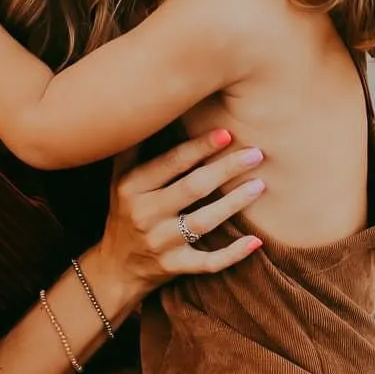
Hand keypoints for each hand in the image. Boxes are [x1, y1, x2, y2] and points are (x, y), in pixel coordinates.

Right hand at [84, 130, 264, 316]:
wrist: (114, 267)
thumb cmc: (125, 211)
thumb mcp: (119, 179)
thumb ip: (134, 147)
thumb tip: (149, 105)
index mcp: (131, 187)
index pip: (171, 163)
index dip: (199, 147)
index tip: (227, 133)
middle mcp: (144, 215)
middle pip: (192, 189)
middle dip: (225, 169)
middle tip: (256, 154)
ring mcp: (160, 244)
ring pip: (202, 223)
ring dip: (233, 204)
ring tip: (260, 185)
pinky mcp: (174, 267)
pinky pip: (207, 263)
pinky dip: (232, 255)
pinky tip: (256, 241)